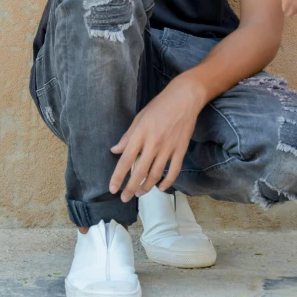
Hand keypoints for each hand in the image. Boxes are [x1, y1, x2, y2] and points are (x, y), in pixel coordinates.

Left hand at [108, 75, 203, 201]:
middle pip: (140, 172)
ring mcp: (168, 148)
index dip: (118, 176)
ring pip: (156, 174)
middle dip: (131, 188)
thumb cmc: (159, 106)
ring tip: (140, 193)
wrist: (184, 98)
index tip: (112, 189)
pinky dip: (167, 182)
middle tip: (125, 198)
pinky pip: (174, 171)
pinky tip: (161, 188)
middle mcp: (153, 143)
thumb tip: (115, 151)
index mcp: (140, 134)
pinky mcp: (180, 149)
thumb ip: (127, 136)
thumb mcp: (139, 118)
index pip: (126, 160)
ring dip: (147, 187)